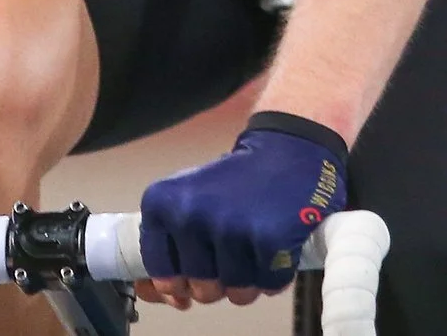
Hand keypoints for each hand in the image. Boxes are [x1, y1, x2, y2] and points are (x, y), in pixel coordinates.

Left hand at [138, 112, 348, 309]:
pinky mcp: (268, 239)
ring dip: (250, 282)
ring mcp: (228, 228)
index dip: (180, 283)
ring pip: (236, 293)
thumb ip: (170, 247)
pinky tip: (277, 251)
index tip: (195, 273)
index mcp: (161, 204)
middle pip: (201, 289)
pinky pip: (269, 285)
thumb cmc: (235, 181)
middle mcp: (189, 216)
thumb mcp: (187, 201)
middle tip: (232, 255)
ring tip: (255, 253)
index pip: (160, 273)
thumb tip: (162, 297)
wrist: (286, 149)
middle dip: (220, 283)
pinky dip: (276, 276)